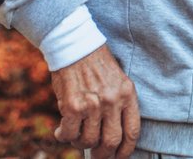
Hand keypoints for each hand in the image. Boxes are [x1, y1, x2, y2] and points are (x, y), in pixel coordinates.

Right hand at [51, 44, 139, 158]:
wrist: (74, 45)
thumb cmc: (95, 63)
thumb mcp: (116, 80)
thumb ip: (117, 104)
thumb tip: (110, 134)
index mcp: (127, 93)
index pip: (132, 131)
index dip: (126, 149)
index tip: (120, 156)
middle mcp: (113, 100)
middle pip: (111, 141)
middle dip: (103, 154)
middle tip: (97, 154)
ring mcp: (93, 104)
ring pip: (88, 140)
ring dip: (80, 143)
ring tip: (76, 136)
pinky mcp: (73, 106)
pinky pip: (69, 133)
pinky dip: (64, 136)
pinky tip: (61, 131)